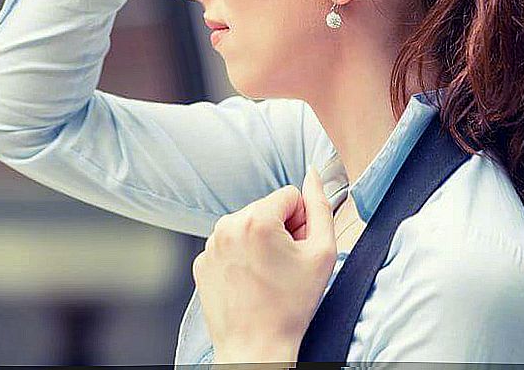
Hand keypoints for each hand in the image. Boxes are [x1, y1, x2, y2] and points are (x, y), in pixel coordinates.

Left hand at [192, 167, 337, 363]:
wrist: (256, 348)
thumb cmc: (291, 306)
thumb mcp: (322, 253)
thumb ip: (321, 206)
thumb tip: (314, 175)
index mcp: (255, 218)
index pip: (289, 195)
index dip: (302, 222)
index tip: (298, 248)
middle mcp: (227, 225)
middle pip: (266, 210)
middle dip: (280, 231)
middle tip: (285, 265)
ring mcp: (210, 245)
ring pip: (247, 227)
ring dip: (260, 243)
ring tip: (268, 276)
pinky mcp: (201, 262)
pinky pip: (228, 246)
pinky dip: (241, 258)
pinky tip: (250, 282)